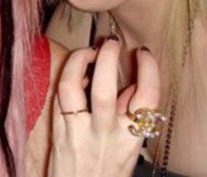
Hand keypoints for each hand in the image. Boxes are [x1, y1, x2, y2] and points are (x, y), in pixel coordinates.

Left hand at [49, 39, 160, 176]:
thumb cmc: (106, 173)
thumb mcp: (128, 150)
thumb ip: (131, 118)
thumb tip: (132, 85)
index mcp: (130, 140)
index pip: (147, 98)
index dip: (148, 70)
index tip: (144, 52)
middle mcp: (104, 136)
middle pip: (105, 90)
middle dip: (107, 58)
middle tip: (111, 42)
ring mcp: (77, 134)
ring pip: (72, 88)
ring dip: (78, 61)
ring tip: (87, 50)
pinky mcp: (58, 133)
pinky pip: (59, 98)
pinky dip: (67, 79)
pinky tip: (75, 72)